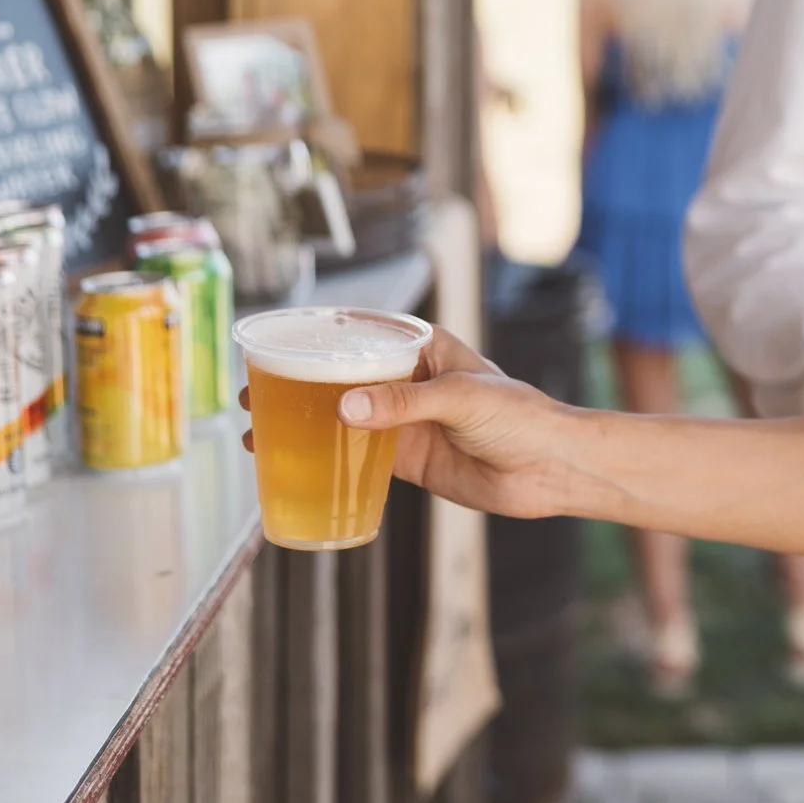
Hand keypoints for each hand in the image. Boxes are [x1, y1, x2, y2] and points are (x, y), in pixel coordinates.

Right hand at [245, 327, 575, 519]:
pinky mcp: (409, 459)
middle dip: (296, 383)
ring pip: (342, 418)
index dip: (319, 337)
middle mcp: (412, 382)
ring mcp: (408, 421)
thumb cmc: (523, 417)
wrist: (551, 468)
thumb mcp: (463, 399)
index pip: (365, 333)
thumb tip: (345, 407)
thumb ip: (405, 402)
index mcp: (428, 349)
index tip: (274, 342)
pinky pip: (355, 455)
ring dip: (301, 423)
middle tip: (251, 393)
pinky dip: (322, 458)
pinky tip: (291, 464)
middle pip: (342, 377)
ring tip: (255, 431)